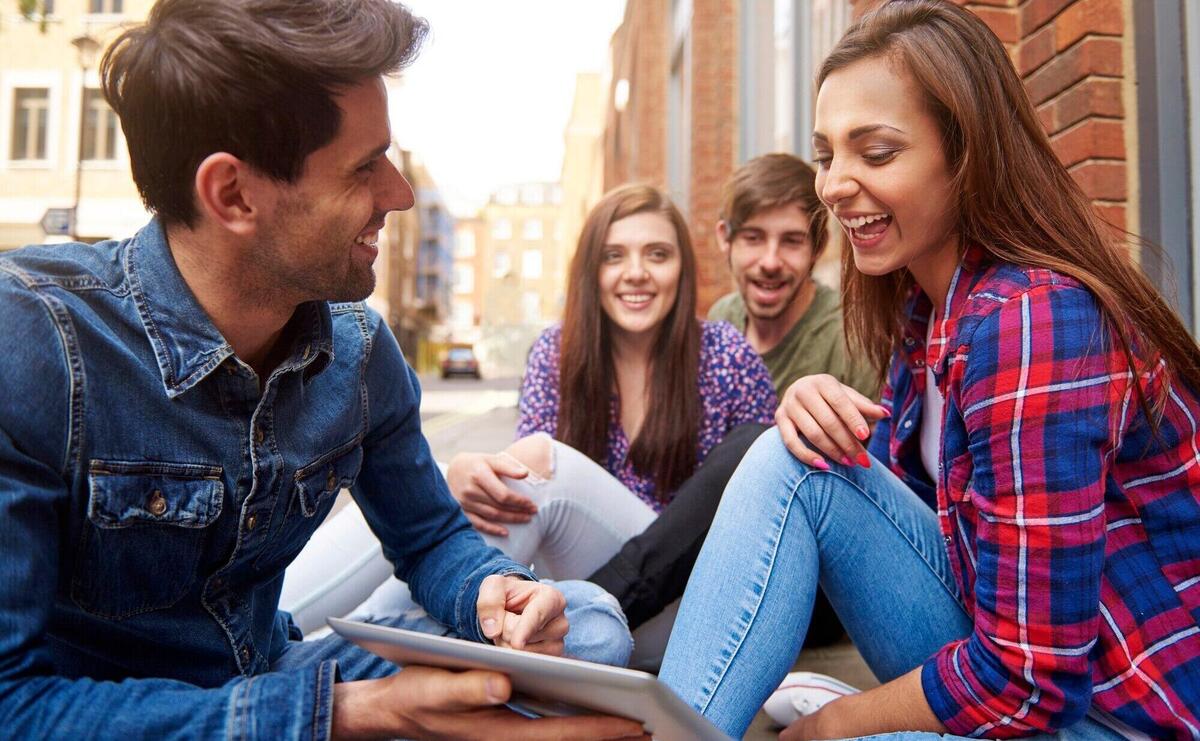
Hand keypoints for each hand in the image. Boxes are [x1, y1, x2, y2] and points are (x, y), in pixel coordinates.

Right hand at [331, 665, 648, 739]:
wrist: (391, 710)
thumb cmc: (414, 695)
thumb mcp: (435, 687)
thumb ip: (468, 686)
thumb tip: (504, 681)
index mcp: (497, 730)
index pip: (560, 734)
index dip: (598, 730)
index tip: (634, 726)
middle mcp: (508, 735)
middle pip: (568, 739)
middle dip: (608, 735)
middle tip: (651, 729)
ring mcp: (508, 733)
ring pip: (561, 735)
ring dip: (594, 730)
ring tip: (632, 723)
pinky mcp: (505, 724)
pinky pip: (549, 728)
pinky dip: (573, 723)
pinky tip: (589, 712)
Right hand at [446, 451, 536, 535]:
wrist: (453, 469)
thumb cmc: (477, 463)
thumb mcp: (491, 459)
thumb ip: (508, 467)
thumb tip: (526, 473)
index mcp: (479, 475)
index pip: (503, 494)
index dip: (519, 501)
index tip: (531, 503)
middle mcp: (470, 490)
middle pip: (499, 506)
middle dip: (518, 511)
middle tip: (533, 512)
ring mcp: (464, 502)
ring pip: (492, 516)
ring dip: (510, 519)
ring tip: (525, 519)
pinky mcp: (461, 511)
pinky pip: (478, 524)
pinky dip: (492, 529)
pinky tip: (505, 532)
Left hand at [477, 575, 568, 654]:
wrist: (514, 607)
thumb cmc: (507, 595)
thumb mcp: (493, 586)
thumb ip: (490, 601)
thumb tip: (493, 630)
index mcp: (552, 598)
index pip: (537, 616)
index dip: (525, 630)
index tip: (516, 644)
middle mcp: (560, 623)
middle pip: (525, 640)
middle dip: (506, 633)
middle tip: (505, 620)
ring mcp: (557, 644)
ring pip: (524, 655)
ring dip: (508, 646)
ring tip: (511, 630)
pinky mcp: (550, 660)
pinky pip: (526, 666)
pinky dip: (514, 657)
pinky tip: (515, 643)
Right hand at [776, 374, 888, 469]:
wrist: (799, 392)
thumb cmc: (829, 397)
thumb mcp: (846, 397)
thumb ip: (863, 406)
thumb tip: (885, 414)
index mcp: (823, 382)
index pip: (840, 402)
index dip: (853, 419)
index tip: (866, 436)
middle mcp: (803, 391)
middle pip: (828, 421)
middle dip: (847, 442)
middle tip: (862, 460)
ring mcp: (789, 406)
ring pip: (812, 433)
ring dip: (832, 451)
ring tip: (848, 462)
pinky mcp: (779, 419)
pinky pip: (791, 442)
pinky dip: (806, 456)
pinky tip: (823, 465)